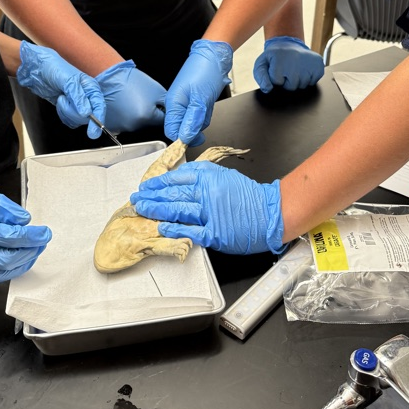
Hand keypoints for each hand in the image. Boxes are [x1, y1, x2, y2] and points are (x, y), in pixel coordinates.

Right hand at [0, 171, 51, 291]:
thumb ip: (4, 207)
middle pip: (6, 261)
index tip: (44, 234)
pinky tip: (4, 268)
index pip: (11, 237)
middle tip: (39, 245)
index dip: (33, 237)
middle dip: (28, 253)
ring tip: (27, 255)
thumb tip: (24, 221)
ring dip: (16, 268)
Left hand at [17, 42, 105, 138]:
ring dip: (66, 112)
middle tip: (63, 100)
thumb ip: (78, 97)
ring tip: (60, 98)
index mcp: (91, 87)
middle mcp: (87, 96)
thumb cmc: (54, 68)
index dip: (98, 119)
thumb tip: (87, 113)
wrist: (38, 69)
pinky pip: (69, 120)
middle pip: (88, 116)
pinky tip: (59, 103)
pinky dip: (63, 114)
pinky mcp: (68, 108)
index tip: (93, 132)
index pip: (99, 106)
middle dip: (73, 112)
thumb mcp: (67, 80)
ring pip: (78, 120)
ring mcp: (77, 103)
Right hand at [95, 61, 165, 132]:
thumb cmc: (131, 81)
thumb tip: (171, 114)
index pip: (162, 121)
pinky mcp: (113, 126)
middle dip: (148, 114)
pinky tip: (124, 107)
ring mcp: (122, 127)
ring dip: (137, 116)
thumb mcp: (158, 90)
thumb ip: (167, 105)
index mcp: (147, 117)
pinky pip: (125, 125)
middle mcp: (134, 126)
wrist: (111, 77)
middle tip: (142, 100)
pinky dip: (126, 118)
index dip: (161, 111)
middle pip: (149, 124)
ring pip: (137, 125)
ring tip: (132, 102)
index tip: (156, 104)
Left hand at [131, 159, 283, 254]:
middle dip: (151, 197)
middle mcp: (207, 193)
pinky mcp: (215, 233)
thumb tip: (178, 178)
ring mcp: (210, 214)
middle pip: (172, 194)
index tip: (146, 186)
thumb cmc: (249, 196)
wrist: (271, 214)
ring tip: (142, 210)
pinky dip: (174, 229)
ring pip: (177, 211)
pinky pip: (190, 231)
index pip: (176, 179)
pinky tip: (161, 227)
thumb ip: (201, 175)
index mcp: (209, 177)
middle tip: (136, 199)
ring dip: (156, 210)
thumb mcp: (224, 175)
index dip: (158, 183)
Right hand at [163, 39, 231, 146]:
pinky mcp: (195, 100)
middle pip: (183, 129)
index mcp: (173, 104)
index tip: (194, 139)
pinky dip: (206, 112)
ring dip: (203, 118)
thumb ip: (192, 120)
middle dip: (196, 126)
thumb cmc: (205, 71)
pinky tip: (208, 101)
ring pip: (193, 123)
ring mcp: (186, 102)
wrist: (215, 56)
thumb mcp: (200, 99)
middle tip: (204, 113)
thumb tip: (184, 138)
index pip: (171, 131)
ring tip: (207, 103)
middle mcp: (177, 104)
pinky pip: (200, 115)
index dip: (182, 138)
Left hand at [253, 36, 323, 92]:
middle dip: (287, 82)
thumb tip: (267, 89)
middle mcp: (296, 62)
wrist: (288, 45)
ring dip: (298, 80)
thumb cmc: (275, 57)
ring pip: (303, 86)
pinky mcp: (319, 66)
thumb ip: (261, 77)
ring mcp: (309, 64)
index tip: (276, 69)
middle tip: (286, 69)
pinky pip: (313, 82)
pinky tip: (303, 69)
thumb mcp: (262, 64)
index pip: (278, 83)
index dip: (276, 79)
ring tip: (294, 68)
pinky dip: (308, 79)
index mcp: (280, 61)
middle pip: (292, 87)